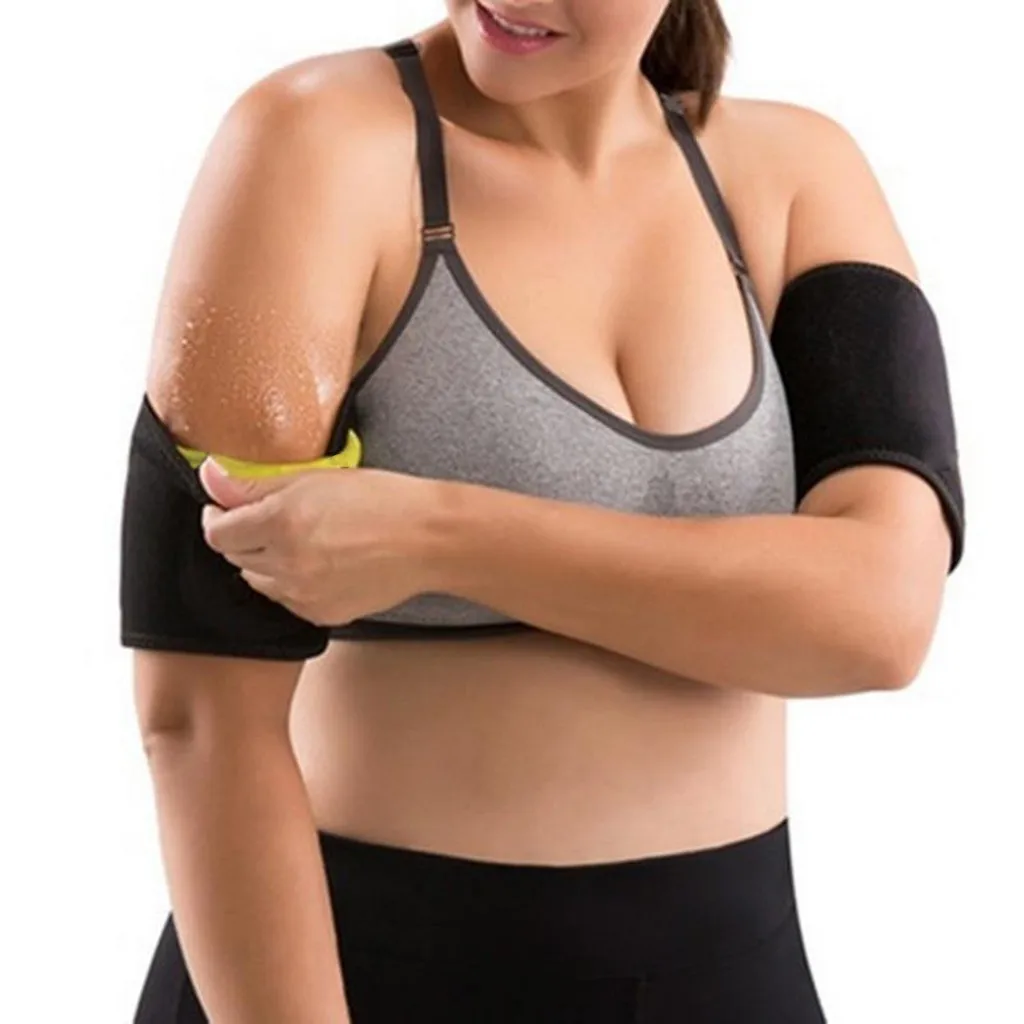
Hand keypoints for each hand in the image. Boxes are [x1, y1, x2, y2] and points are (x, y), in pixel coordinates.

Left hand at [196, 458, 443, 624]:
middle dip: (244, 537)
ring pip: (258, 581)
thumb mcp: (316, 478)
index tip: (225, 508)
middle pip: (235, 556)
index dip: (217, 517)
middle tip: (271, 519)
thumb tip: (211, 477)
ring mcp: (303, 594)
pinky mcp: (320, 614)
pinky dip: (292, 583)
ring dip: (266, 562)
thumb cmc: (382, 500)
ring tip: (300, 542)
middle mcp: (287, 562)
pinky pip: (286, 600)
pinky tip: (320, 564)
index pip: (217, 532)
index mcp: (282, 521)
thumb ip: (256, 484)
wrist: (428, 539)